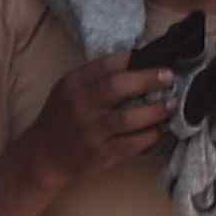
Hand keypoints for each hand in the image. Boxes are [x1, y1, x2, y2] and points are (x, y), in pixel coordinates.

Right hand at [12, 51, 174, 189]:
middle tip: (169, 77)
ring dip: (156, 111)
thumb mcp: (69, 89)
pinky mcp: (101, 154)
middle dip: (149, 79)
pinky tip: (160, 129)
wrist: (43, 157)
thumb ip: (95, 77)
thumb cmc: (62, 118)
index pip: (106, 64)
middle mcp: (80, 105)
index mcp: (73, 84)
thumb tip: (137, 62)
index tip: (155, 58)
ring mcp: (91, 131)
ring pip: (129, 118)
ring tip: (172, 105)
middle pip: (118, 86)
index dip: (134, 59)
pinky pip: (133, 143)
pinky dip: (151, 136)